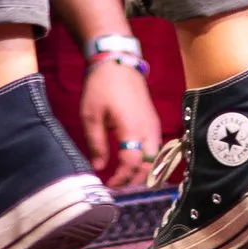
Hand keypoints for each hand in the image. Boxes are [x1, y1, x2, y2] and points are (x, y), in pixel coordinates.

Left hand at [79, 52, 163, 186]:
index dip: (122, 179)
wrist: (118, 61)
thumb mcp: (90, 115)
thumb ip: (96, 143)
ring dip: (143, 172)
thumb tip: (98, 167)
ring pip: (156, 159)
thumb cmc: (101, 86)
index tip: (109, 185)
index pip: (132, 163)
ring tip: (126, 179)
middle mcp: (148, 129)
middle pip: (150, 166)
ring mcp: (153, 125)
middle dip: (136, 180)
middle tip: (119, 187)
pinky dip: (148, 161)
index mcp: (131, 128)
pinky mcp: (153, 122)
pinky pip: (157, 149)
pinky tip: (135, 165)